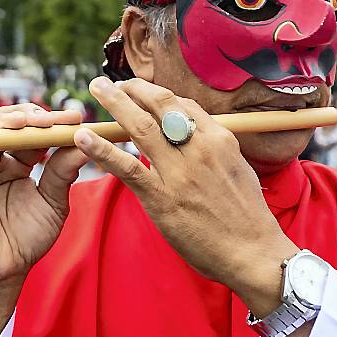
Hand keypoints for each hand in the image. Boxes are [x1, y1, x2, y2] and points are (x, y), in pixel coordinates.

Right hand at [0, 103, 89, 293]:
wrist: (5, 273)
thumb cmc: (27, 237)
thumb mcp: (53, 203)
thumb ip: (63, 172)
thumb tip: (85, 142)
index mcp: (17, 159)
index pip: (28, 127)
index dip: (48, 119)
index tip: (72, 117)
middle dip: (21, 115)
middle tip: (45, 121)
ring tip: (16, 128)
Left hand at [76, 77, 298, 315]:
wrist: (253, 253)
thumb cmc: (248, 216)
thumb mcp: (240, 169)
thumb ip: (215, 149)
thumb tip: (194, 135)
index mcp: (220, 139)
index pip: (183, 105)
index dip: (157, 96)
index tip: (141, 94)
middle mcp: (200, 148)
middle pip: (161, 105)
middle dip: (133, 88)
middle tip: (111, 83)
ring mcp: (179, 172)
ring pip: (141, 126)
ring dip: (115, 103)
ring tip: (96, 88)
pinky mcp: (161, 197)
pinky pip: (126, 167)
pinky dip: (102, 149)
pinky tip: (84, 137)